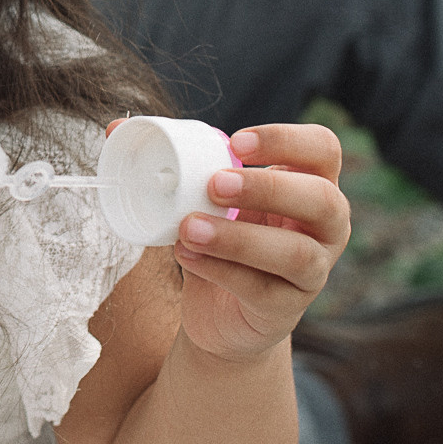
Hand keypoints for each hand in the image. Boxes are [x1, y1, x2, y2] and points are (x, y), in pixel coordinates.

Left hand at [172, 123, 349, 362]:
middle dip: (268, 188)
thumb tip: (115, 129)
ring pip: (296, 253)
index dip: (288, 140)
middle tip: (215, 184)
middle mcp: (327, 227)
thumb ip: (173, 164)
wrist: (220, 314)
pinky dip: (220, 270)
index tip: (236, 142)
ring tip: (188, 227)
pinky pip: (261, 289)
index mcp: (311, 184)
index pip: (323, 149)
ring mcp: (314, 270)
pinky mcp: (287, 308)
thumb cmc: (222, 239)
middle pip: (323, 199)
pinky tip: (187, 256)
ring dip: (238, 237)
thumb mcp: (205, 198)